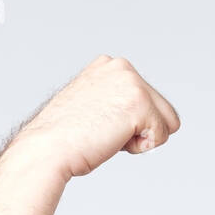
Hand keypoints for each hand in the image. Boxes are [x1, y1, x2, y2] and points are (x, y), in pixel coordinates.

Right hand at [6, 55, 181, 180]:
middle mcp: (123, 67)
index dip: (126, 122)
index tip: (96, 124)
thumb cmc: (61, 139)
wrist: (46, 149)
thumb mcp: (90, 108)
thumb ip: (113, 102)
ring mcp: (133, 83)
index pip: (146, 99)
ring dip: (141, 138)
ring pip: (167, 122)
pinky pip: (161, 137)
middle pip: (162, 109)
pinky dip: (140, 148)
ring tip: (107, 136)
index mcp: (109, 65)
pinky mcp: (140, 103)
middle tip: (102, 132)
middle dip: (138, 130)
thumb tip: (132, 117)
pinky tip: (112, 141)